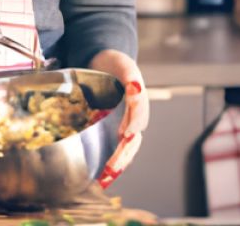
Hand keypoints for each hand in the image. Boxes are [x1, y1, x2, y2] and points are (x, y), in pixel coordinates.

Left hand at [88, 49, 148, 188]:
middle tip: (112, 168)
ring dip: (119, 163)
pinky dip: (112, 161)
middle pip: (133, 139)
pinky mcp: (115, 130)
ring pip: (127, 148)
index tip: (126, 134)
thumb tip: (135, 88)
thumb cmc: (113, 63)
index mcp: (138, 100)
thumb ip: (130, 75)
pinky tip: (102, 174)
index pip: (138, 115)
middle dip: (123, 154)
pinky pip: (116, 148)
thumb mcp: (122, 64)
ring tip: (107, 176)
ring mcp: (126, 124)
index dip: (133, 124)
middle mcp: (135, 116)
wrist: (103, 63)